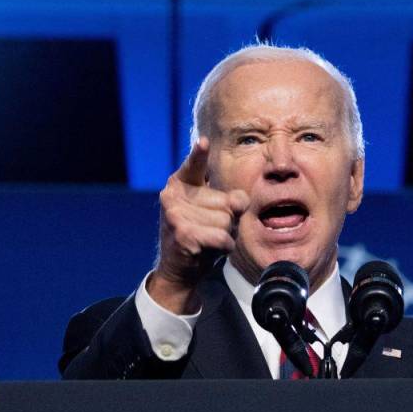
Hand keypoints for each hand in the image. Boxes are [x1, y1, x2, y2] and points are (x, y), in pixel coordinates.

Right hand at [149, 138, 248, 312]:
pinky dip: (224, 247)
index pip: (194, 166)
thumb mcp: (212, 212)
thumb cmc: (200, 235)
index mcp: (180, 183)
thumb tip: (238, 202)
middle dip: (228, 220)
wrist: (179, 269)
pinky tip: (210, 249)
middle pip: (228, 202)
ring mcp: (176, 214)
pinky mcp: (183, 233)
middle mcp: (173, 195)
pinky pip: (222, 237)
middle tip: (210, 229)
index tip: (204, 143)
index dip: (199, 155)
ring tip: (208, 239)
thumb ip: (228, 200)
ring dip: (226, 235)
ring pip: (226, 221)